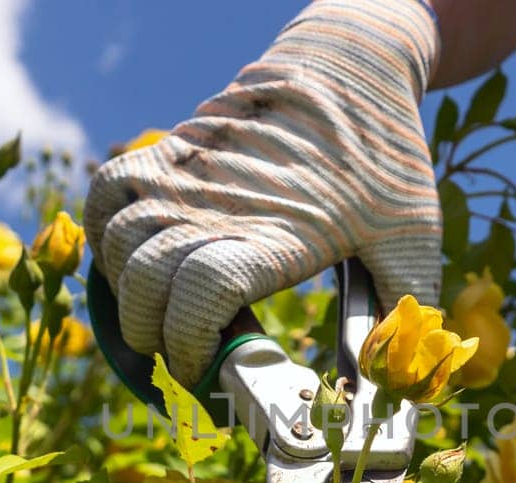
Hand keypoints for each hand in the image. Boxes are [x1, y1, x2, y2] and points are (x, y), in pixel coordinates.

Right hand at [84, 0, 441, 383]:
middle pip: (146, 283)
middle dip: (152, 337)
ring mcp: (188, 174)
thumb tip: (378, 384)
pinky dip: (101, 235)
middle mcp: (220, 206)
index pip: (199, 296)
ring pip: (118, 244)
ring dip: (127, 293)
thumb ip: (398, 313)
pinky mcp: (171, 149)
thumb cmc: (387, 156)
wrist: (352, 66)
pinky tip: (128, 263)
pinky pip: (105, 194)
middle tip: (182, 357)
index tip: (201, 372)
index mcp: (276, 236)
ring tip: (158, 316)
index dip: (187, 347)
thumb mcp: (414, 238)